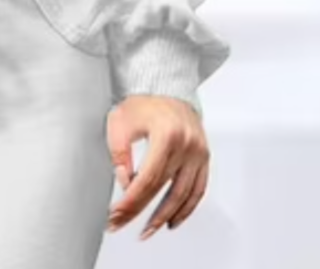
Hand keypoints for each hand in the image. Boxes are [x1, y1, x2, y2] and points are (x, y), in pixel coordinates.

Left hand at [104, 94, 209, 239]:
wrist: (166, 88)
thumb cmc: (142, 104)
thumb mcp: (120, 123)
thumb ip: (120, 154)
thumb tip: (126, 185)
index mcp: (167, 135)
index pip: (147, 179)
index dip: (131, 201)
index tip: (115, 215)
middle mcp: (188, 145)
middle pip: (164, 189)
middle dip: (140, 211)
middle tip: (122, 224)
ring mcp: (199, 152)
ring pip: (185, 194)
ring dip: (166, 216)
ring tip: (148, 230)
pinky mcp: (204, 157)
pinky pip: (199, 189)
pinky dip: (187, 208)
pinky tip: (173, 220)